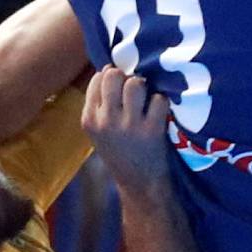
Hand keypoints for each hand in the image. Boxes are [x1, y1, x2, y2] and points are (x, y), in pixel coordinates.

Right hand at [82, 68, 170, 188]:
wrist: (139, 184)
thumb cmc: (120, 152)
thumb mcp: (99, 131)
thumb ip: (100, 102)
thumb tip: (110, 67)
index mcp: (89, 119)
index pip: (98, 78)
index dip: (112, 78)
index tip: (120, 90)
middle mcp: (106, 121)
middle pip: (114, 75)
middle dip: (127, 78)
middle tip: (134, 92)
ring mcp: (129, 126)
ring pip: (136, 83)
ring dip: (145, 88)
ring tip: (146, 101)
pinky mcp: (151, 131)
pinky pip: (158, 99)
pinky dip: (161, 103)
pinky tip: (158, 114)